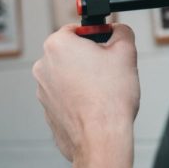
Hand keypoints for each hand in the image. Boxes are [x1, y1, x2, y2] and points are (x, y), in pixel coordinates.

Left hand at [33, 23, 140, 162]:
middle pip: (71, 53)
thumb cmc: (109, 97)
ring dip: (83, 79)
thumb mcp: (126, 52)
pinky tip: (95, 106)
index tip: (107, 46)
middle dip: (89, 59)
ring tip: (104, 90)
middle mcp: (44, 66)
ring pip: (67, 75)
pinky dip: (78, 98)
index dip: (97, 36)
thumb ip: (122, 32)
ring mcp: (43, 90)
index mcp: (57, 45)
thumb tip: (119, 30)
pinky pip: (65, 97)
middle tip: (109, 69)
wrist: (101, 138)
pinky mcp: (48, 111)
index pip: (77, 29)